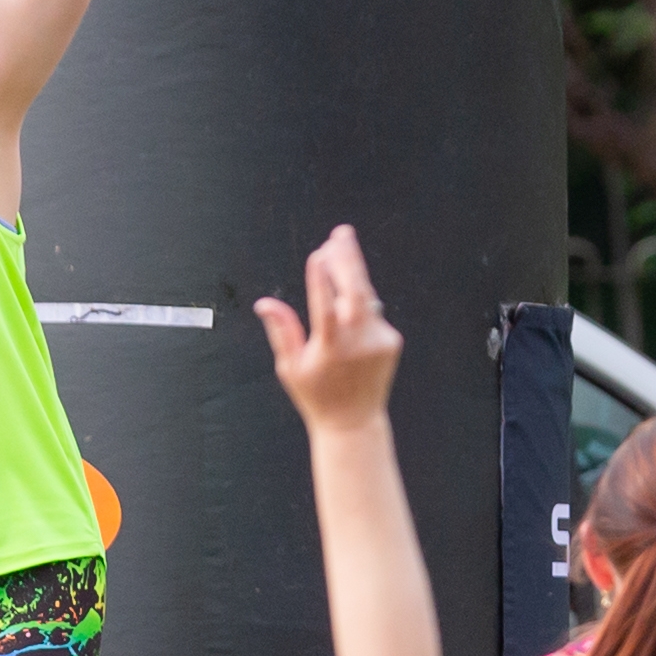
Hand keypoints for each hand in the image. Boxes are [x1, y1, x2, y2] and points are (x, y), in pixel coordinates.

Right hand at [256, 226, 401, 432]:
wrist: (354, 422)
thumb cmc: (315, 395)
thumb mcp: (289, 367)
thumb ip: (281, 331)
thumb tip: (264, 303)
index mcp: (330, 350)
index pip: (325, 308)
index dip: (321, 280)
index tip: (317, 254)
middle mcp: (358, 343)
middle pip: (355, 292)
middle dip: (347, 258)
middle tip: (339, 234)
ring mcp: (378, 341)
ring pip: (366, 295)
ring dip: (353, 270)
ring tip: (339, 245)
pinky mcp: (391, 341)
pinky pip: (373, 311)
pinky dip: (359, 299)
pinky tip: (346, 294)